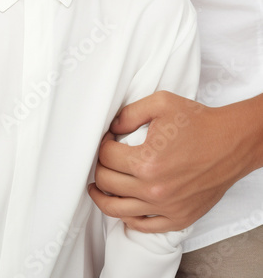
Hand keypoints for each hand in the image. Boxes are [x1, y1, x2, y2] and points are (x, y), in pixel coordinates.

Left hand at [88, 90, 260, 231]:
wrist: (230, 143)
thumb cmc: (198, 122)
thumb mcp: (160, 103)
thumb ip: (129, 113)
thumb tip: (111, 128)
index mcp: (147, 161)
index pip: (105, 157)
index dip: (102, 144)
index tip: (107, 139)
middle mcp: (154, 189)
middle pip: (107, 183)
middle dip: (99, 167)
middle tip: (103, 159)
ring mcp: (167, 208)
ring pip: (118, 210)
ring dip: (102, 196)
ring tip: (97, 188)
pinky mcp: (179, 218)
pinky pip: (143, 226)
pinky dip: (127, 217)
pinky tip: (123, 205)